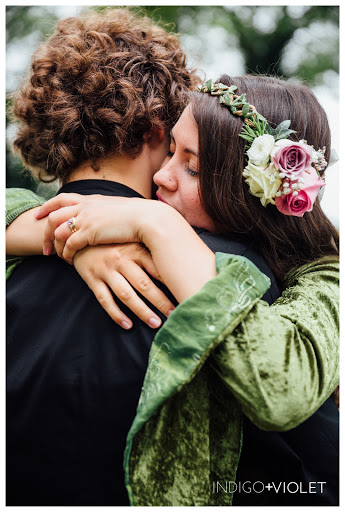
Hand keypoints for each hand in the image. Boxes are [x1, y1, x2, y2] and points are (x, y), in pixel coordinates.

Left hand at [35, 193, 156, 262]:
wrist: (149, 219)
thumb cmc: (141, 217)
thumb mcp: (120, 209)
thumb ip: (109, 212)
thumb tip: (109, 218)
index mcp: (92, 199)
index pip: (62, 198)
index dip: (47, 206)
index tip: (39, 215)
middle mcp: (85, 206)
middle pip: (53, 215)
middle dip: (44, 231)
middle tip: (45, 247)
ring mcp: (86, 218)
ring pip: (57, 230)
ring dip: (53, 245)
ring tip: (54, 257)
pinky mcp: (89, 233)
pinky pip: (69, 244)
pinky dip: (66, 254)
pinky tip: (69, 261)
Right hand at [73, 243, 174, 328]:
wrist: (80, 235)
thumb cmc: (113, 240)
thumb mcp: (132, 241)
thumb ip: (150, 253)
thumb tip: (175, 267)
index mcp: (134, 249)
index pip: (156, 269)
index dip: (170, 283)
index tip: (183, 295)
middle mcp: (121, 259)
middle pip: (144, 285)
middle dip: (161, 301)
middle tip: (174, 315)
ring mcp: (106, 270)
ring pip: (126, 295)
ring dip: (142, 311)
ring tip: (156, 323)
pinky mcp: (92, 279)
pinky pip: (105, 300)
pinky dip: (116, 314)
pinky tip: (128, 325)